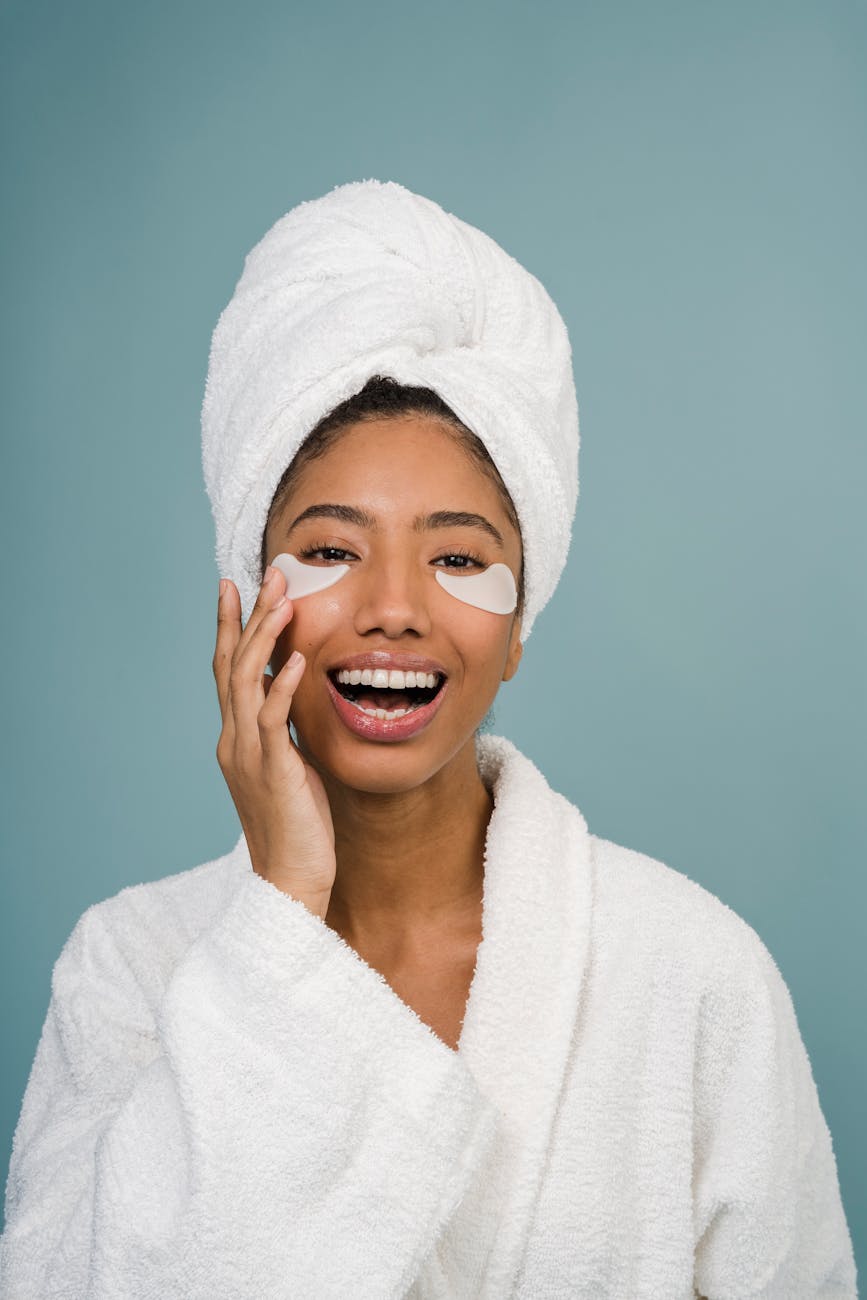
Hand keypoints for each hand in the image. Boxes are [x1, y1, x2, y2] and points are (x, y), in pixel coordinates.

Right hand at [213, 566, 335, 919]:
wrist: (289, 881)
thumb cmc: (297, 826)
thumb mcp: (290, 765)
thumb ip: (285, 730)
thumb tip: (295, 695)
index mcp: (237, 737)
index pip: (229, 670)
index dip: (232, 627)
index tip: (237, 588)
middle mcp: (234, 739)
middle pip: (233, 665)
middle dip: (248, 617)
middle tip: (266, 575)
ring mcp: (249, 754)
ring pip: (246, 683)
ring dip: (264, 639)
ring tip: (282, 601)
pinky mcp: (272, 771)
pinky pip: (273, 721)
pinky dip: (280, 686)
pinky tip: (295, 659)